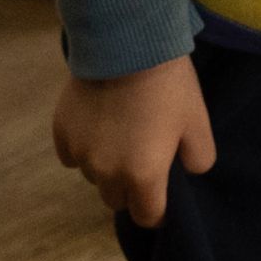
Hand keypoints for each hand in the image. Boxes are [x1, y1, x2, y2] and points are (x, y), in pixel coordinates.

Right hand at [54, 57, 214, 225]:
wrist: (127, 44)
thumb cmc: (168, 86)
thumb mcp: (198, 123)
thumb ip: (199, 159)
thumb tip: (187, 171)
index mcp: (142, 177)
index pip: (147, 216)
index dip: (157, 209)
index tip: (161, 193)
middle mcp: (106, 172)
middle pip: (116, 199)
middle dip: (129, 188)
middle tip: (141, 158)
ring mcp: (80, 153)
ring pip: (92, 176)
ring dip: (105, 166)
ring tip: (118, 135)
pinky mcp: (61, 132)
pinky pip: (70, 154)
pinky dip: (82, 147)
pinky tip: (95, 125)